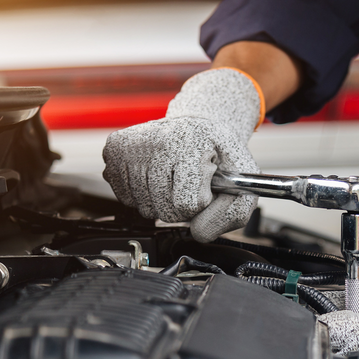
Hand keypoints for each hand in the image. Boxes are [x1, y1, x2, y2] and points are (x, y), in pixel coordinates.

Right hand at [103, 68, 261, 241]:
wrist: (198, 126)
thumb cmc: (220, 155)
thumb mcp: (244, 182)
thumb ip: (233, 214)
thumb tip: (198, 232)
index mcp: (192, 144)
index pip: (187, 204)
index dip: (201, 203)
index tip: (207, 183)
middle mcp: (158, 140)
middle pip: (165, 210)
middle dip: (181, 206)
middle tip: (190, 181)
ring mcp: (133, 144)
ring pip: (144, 208)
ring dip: (162, 201)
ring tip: (174, 177)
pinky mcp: (115, 149)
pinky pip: (126, 198)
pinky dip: (143, 195)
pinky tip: (156, 176)